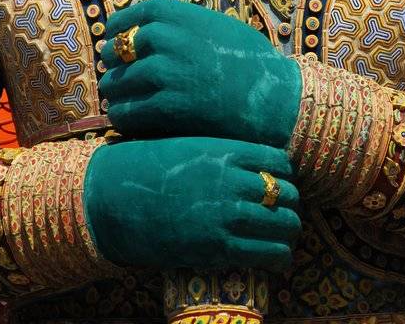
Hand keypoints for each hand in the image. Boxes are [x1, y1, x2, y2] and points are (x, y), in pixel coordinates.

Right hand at [84, 136, 300, 272]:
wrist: (113, 197)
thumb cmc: (144, 167)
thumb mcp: (187, 145)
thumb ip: (219, 153)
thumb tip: (243, 164)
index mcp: (225, 150)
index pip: (278, 160)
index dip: (284, 174)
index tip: (279, 183)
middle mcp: (233, 180)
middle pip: (286, 192)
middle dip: (291, 205)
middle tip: (285, 214)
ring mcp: (228, 214)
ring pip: (284, 224)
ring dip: (289, 232)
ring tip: (285, 239)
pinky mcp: (219, 247)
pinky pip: (268, 253)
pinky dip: (279, 257)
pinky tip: (277, 260)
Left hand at [99, 0, 301, 145]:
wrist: (275, 98)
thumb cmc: (252, 62)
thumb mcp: (219, 27)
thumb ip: (187, 24)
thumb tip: (155, 29)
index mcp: (182, 15)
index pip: (136, 14)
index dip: (119, 25)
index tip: (111, 35)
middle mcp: (170, 40)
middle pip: (121, 48)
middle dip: (112, 60)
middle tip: (111, 70)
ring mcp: (167, 73)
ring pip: (120, 81)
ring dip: (114, 90)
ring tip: (115, 98)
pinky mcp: (168, 108)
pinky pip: (129, 111)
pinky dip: (122, 116)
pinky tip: (126, 119)